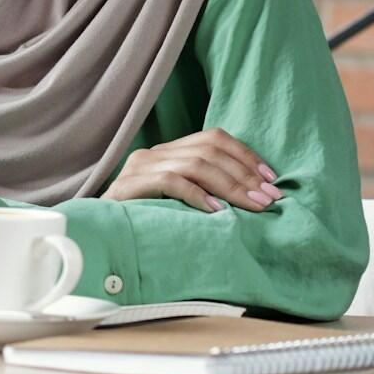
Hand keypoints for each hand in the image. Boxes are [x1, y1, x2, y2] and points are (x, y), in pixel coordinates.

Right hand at [103, 128, 281, 213]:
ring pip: (194, 164)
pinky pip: (170, 182)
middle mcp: (153, 154)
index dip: (246, 156)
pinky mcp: (129, 186)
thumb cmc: (148, 222)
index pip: (212, 138)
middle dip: (245, 175)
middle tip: (269, 199)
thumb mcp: (181, 202)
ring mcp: (139, 168)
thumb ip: (205, 189)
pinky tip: (217, 211)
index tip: (271, 180)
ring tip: (253, 206)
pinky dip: (198, 195)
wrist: (102, 235)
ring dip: (231, 186)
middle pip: (208, 150)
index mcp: (167, 152)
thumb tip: (255, 192)